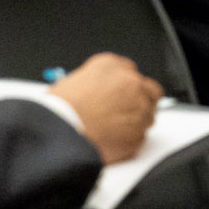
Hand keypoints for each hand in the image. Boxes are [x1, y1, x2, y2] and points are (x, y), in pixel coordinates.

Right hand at [48, 53, 162, 165]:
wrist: (58, 135)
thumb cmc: (58, 111)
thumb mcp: (71, 81)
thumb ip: (96, 81)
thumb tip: (100, 89)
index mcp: (111, 66)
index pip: (131, 72)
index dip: (126, 87)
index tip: (120, 96)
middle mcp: (130, 84)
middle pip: (149, 91)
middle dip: (140, 101)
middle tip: (123, 113)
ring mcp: (138, 110)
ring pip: (148, 115)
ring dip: (136, 121)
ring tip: (112, 130)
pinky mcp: (137, 136)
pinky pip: (140, 137)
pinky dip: (129, 140)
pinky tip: (111, 141)